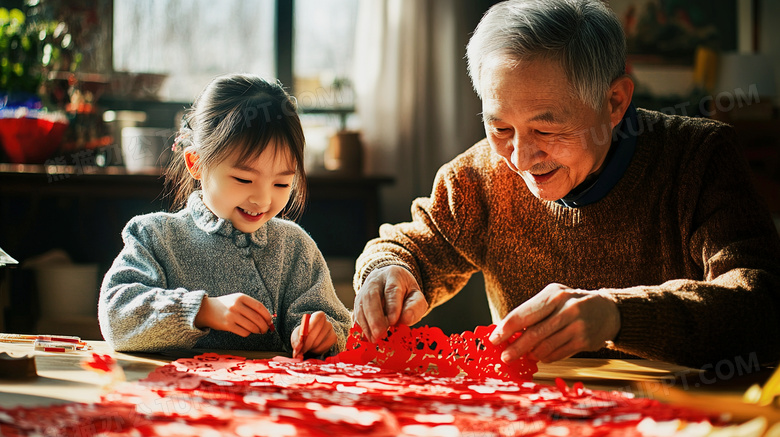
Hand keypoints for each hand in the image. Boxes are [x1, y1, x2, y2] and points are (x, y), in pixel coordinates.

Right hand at [194, 293, 273, 336]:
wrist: (206, 309)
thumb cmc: (226, 305)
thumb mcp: (237, 300)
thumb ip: (251, 306)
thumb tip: (267, 318)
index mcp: (241, 297)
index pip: (260, 307)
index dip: (267, 315)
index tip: (270, 321)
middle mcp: (236, 305)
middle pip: (257, 318)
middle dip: (264, 326)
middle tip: (266, 329)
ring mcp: (231, 315)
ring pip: (252, 327)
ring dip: (258, 331)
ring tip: (258, 331)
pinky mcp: (227, 325)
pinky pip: (243, 332)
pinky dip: (248, 333)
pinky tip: (248, 331)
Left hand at [291, 311, 336, 357]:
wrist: (312, 341)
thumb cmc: (304, 336)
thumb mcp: (297, 335)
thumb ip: (296, 340)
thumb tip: (297, 348)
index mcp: (318, 316)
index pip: (317, 317)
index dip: (310, 325)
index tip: (303, 335)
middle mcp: (327, 322)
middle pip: (317, 331)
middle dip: (307, 342)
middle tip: (300, 350)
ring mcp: (332, 330)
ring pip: (318, 341)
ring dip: (310, 347)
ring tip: (307, 348)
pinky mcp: (333, 339)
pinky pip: (323, 347)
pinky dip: (316, 350)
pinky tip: (314, 349)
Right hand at [353, 265, 427, 341]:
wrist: (392, 284)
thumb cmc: (405, 293)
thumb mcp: (417, 297)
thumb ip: (415, 307)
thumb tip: (405, 319)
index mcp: (393, 275)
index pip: (391, 290)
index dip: (392, 306)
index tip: (393, 321)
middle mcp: (375, 280)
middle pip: (371, 296)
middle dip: (375, 317)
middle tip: (380, 334)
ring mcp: (363, 290)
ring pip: (361, 305)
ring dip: (367, 324)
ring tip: (375, 339)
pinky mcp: (357, 302)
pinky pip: (356, 314)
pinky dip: (361, 327)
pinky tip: (368, 337)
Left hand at [488, 283, 619, 362]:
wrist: (607, 311)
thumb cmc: (571, 304)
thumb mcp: (553, 298)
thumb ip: (532, 312)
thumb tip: (505, 331)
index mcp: (553, 294)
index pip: (524, 314)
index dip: (506, 328)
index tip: (494, 339)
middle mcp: (566, 308)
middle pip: (533, 333)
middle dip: (515, 347)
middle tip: (504, 357)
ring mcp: (577, 326)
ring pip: (545, 347)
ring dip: (530, 354)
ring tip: (524, 356)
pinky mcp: (584, 341)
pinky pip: (557, 354)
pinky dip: (545, 357)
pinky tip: (540, 356)